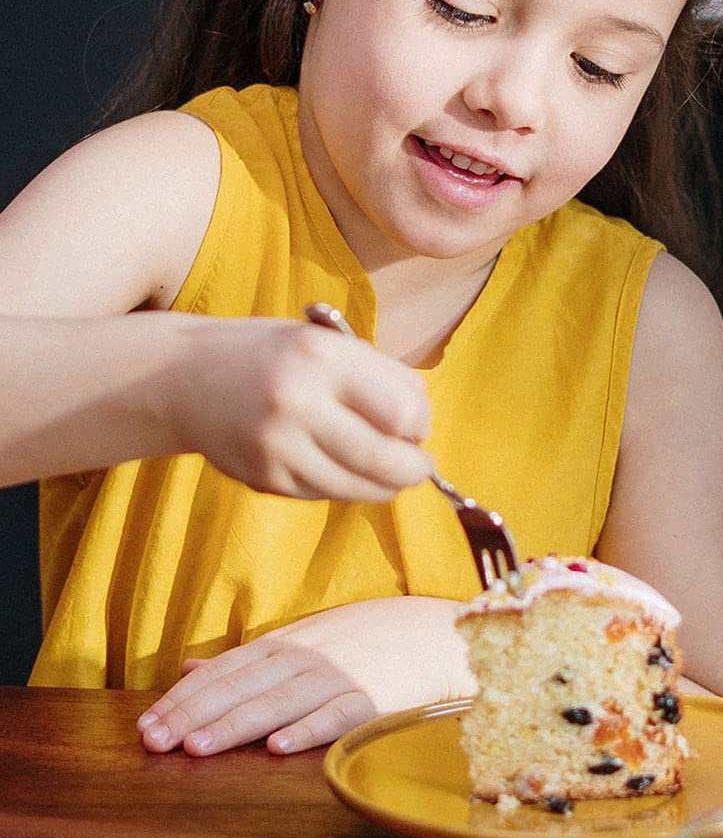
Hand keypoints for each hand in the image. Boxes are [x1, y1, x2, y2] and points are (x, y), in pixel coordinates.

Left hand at [136, 597, 474, 755]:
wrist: (436, 632)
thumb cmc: (365, 638)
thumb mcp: (304, 636)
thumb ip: (246, 656)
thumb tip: (188, 666)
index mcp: (287, 642)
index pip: (226, 668)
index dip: (185, 696)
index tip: (147, 725)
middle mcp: (308, 655)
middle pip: (244, 685)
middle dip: (195, 713)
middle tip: (155, 742)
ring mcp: (340, 674)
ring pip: (280, 700)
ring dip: (238, 722)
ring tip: (198, 747)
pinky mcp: (373, 697)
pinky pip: (338, 714)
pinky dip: (309, 729)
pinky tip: (280, 748)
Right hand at [166, 317, 432, 500]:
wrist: (186, 378)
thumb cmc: (277, 355)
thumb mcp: (331, 343)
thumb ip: (383, 377)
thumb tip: (422, 425)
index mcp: (323, 358)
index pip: (401, 411)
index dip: (421, 425)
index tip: (417, 425)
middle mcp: (298, 402)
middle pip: (383, 459)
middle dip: (414, 469)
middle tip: (420, 466)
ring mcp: (277, 447)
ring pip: (356, 486)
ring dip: (384, 485)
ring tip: (390, 472)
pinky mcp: (263, 479)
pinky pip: (324, 493)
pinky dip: (346, 487)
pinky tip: (345, 470)